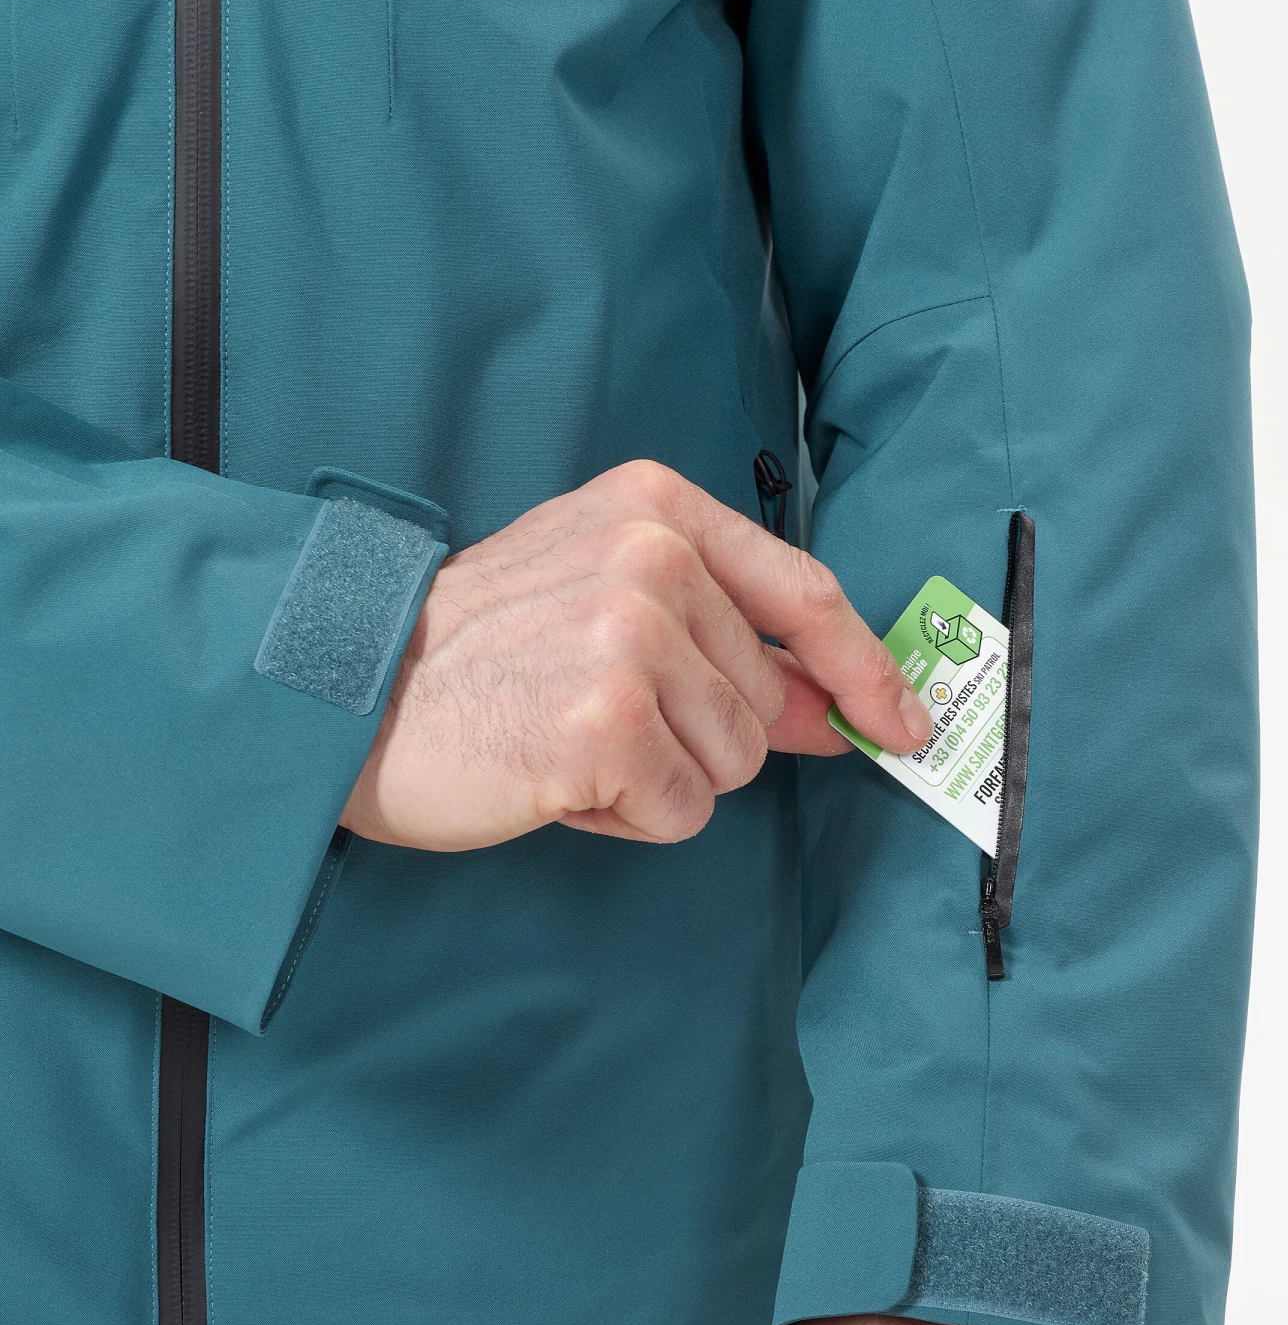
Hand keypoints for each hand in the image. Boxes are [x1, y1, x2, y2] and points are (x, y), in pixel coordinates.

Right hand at [340, 460, 931, 850]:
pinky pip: (682, 812)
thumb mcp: (606, 600)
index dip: (864, 667)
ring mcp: (630, 640)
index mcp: (656, 508)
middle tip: (598, 714)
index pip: (804, 593)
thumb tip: (840, 706)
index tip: (903, 719)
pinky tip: (557, 778)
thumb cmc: (479, 648)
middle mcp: (652, 560)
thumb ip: (729, 640)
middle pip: (767, 701)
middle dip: (701, 734)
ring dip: (662, 777)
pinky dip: (626, 817)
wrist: (348, 690)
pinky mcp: (607, 726)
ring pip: (734, 763)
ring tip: (570, 739)